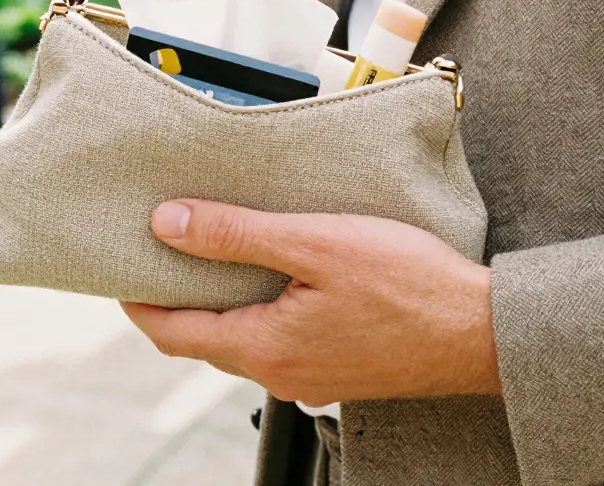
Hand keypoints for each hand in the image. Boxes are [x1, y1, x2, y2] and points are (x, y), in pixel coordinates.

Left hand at [121, 200, 500, 405]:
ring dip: (221, 302)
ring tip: (216, 252)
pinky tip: (276, 276)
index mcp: (265, 348)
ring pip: (243, 339)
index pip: (172, 333)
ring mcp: (310, 377)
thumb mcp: (315, 243)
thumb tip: (167, 224)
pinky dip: (260, 309)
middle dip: (177, 298)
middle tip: (164, 249)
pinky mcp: (337, 370)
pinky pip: (278, 341)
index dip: (138, 300)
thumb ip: (237, 235)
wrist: (483, 332)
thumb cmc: (411, 285)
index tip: (120, 266)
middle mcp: (281, 374)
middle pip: (204, 338)